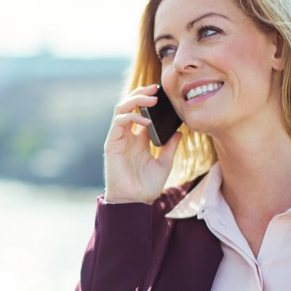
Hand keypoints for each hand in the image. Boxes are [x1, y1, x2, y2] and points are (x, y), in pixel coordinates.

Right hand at [103, 84, 181, 204]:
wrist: (133, 202)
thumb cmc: (146, 187)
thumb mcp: (164, 164)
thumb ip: (170, 147)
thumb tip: (179, 132)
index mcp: (138, 139)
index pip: (141, 112)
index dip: (149, 100)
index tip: (163, 93)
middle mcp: (127, 136)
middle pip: (129, 105)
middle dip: (141, 93)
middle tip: (156, 88)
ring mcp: (118, 138)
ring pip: (122, 109)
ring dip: (135, 100)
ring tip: (151, 99)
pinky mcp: (112, 144)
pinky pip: (119, 122)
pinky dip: (132, 116)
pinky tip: (146, 120)